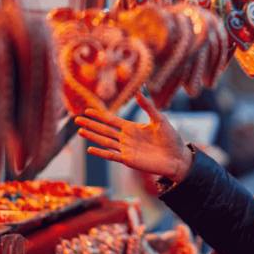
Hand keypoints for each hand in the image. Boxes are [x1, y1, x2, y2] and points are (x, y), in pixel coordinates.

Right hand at [75, 93, 192, 182]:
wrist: (178, 158)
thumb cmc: (171, 139)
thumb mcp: (160, 119)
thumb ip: (148, 107)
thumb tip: (138, 92)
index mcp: (132, 128)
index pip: (112, 120)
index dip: (100, 116)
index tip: (87, 110)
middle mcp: (126, 138)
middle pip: (104, 130)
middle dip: (91, 124)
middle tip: (76, 119)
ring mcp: (126, 149)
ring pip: (105, 142)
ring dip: (93, 136)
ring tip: (80, 131)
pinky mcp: (129, 160)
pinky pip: (111, 155)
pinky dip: (101, 152)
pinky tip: (90, 149)